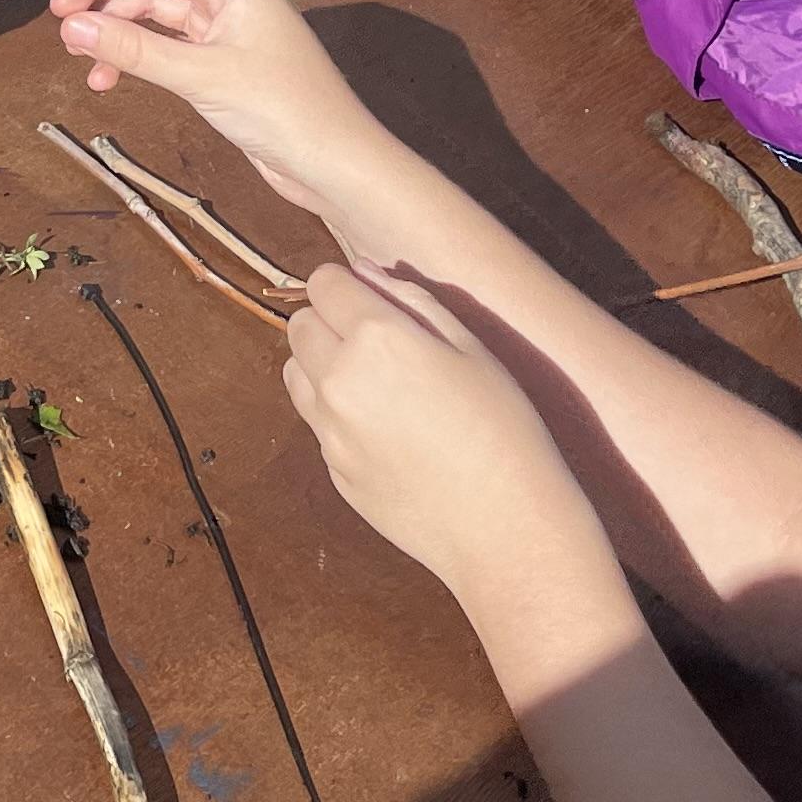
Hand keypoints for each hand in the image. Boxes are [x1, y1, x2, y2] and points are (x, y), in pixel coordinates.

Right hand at [46, 0, 391, 213]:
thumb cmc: (281, 109)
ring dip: (115, 27)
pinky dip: (135, 56)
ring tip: (78, 53)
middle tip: (59, 18)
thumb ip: (135, 49)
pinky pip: (166, 45)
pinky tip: (109, 79)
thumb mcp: (201, 76)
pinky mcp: (221, 63)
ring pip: (155, 12)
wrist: (335, 164)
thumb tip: (70, 27)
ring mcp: (224, 29)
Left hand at [282, 259, 605, 603]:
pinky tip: (387, 431)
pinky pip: (316, 422)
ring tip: (376, 383)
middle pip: (299, 325)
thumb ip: (413, 301)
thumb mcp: (473, 349)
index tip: (368, 297)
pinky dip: (336, 413)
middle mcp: (339, 379)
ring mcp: (330, 429)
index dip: (344, 285)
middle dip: (328, 321)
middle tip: (375, 340)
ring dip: (321, 365)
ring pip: (295, 372)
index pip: (323, 284)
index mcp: (377, 338)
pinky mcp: (333, 469)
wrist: (506, 528)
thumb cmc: (505, 430)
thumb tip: (366, 274)